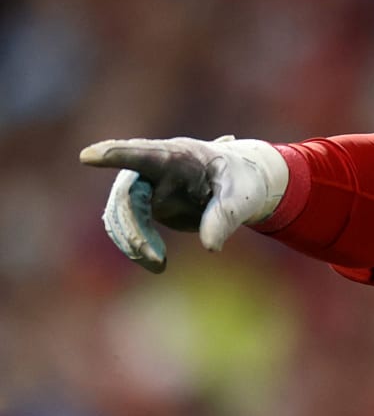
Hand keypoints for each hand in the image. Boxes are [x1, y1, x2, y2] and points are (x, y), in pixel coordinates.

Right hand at [79, 136, 287, 272]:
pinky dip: (137, 246)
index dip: (115, 154)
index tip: (87, 156)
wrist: (241, 183)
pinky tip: (157, 263)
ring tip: (158, 264)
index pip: (142, 152)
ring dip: (132, 240)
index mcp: (177, 155)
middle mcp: (153, 169)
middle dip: (132, 226)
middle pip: (126, 194)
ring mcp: (146, 187)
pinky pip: (129, 227)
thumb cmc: (243, 180)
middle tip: (152, 256)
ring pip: (121, 213)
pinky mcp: (145, 206)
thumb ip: (226, 215)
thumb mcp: (243, 195)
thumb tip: (210, 246)